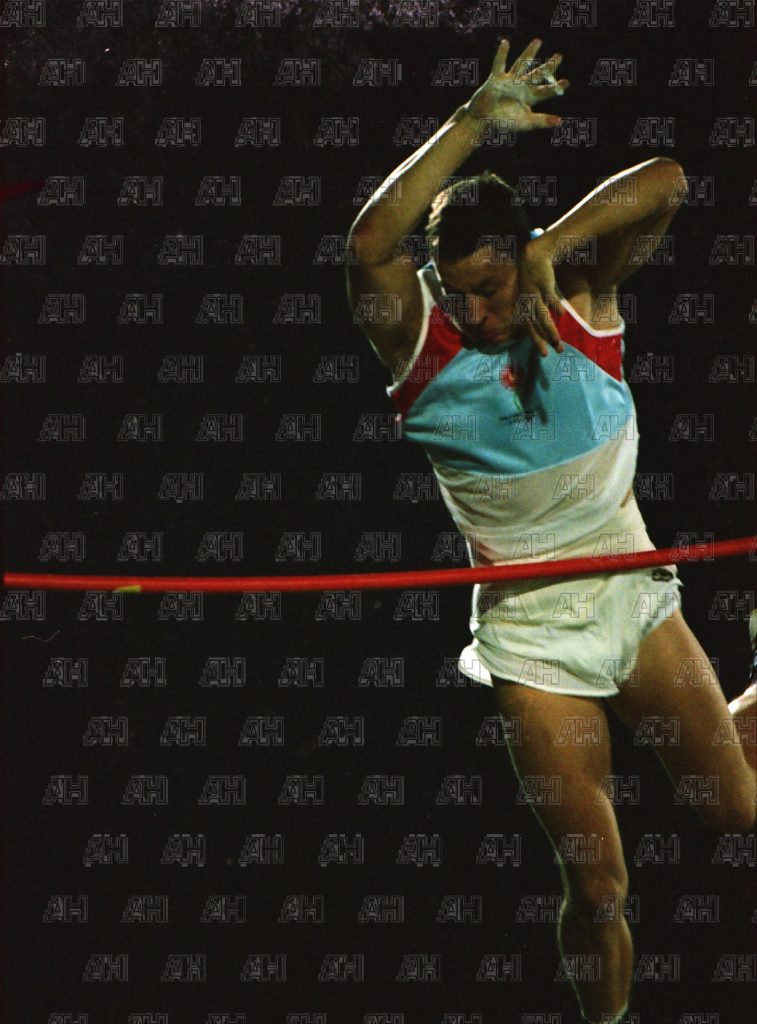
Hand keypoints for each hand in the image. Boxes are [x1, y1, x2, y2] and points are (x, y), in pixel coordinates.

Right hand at [466, 38, 568, 130]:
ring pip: (521, 64)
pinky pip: (499, 64)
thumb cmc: (503, 124)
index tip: (566, 82)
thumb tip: (560, 122)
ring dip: (529, 53)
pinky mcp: (496, 79)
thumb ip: (541, 121)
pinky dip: (501, 54)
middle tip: (559, 56)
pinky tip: (505, 43)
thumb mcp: (525, 122)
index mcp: (529, 98)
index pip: (545, 90)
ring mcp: (509, 81)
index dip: (556, 87)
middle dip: (548, 67)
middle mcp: (521, 87)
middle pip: (537, 74)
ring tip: (538, 41)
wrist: (482, 121)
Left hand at [517, 242, 564, 356]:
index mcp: (524, 306)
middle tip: (550, 353)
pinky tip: (562, 315)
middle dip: (542, 340)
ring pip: (541, 315)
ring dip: (549, 329)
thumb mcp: (533, 294)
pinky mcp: (542, 282)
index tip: (545, 354)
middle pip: (534, 325)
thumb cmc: (535, 277)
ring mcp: (533, 293)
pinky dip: (554, 305)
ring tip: (557, 341)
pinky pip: (549, 296)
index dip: (537, 341)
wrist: (533, 255)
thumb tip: (551, 321)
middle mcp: (526, 302)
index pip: (529, 327)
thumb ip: (540, 308)